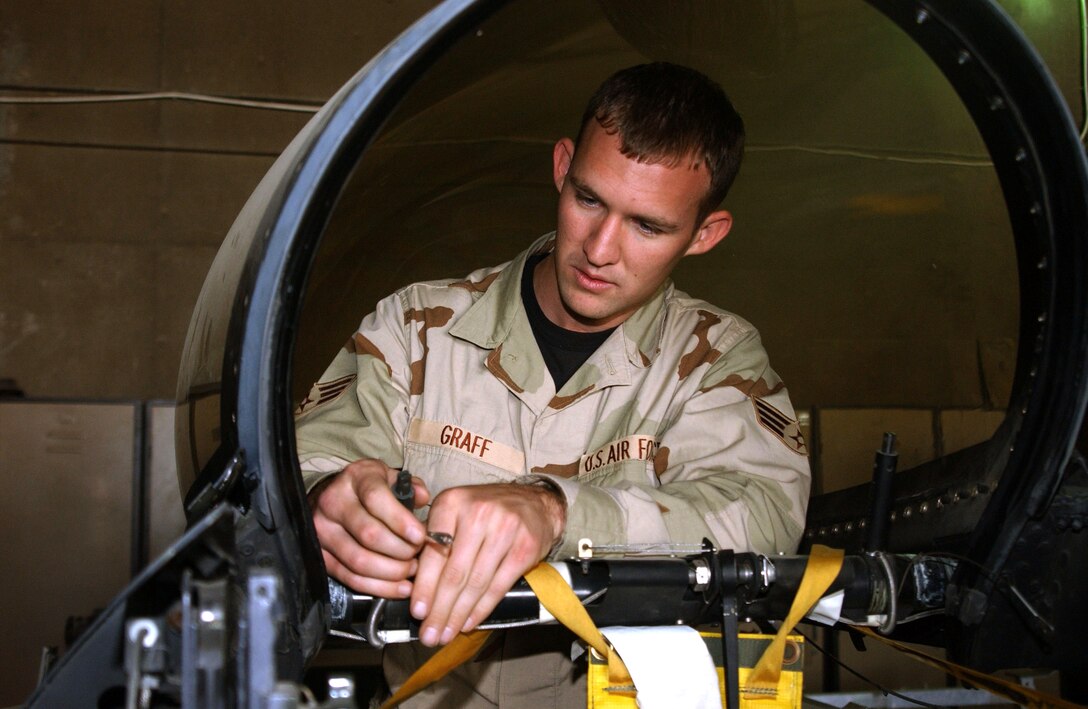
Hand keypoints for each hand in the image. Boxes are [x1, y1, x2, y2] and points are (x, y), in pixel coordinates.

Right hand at [309, 459, 430, 597]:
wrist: (331, 498)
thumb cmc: (368, 489)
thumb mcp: (389, 478)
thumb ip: (410, 487)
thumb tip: (422, 498)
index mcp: (355, 478)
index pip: (375, 498)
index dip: (400, 520)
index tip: (420, 536)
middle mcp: (333, 503)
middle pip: (369, 534)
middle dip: (400, 550)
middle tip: (418, 554)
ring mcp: (323, 531)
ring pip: (359, 560)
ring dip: (391, 571)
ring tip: (410, 570)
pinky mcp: (321, 556)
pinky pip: (350, 578)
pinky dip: (378, 587)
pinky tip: (399, 587)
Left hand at [409, 482, 564, 646]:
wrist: (535, 503)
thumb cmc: (486, 511)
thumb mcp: (456, 512)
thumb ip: (435, 539)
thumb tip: (414, 584)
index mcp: (453, 503)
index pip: (434, 553)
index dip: (424, 587)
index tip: (417, 612)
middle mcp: (478, 514)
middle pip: (454, 573)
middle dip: (439, 610)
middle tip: (429, 635)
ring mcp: (504, 530)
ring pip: (476, 583)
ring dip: (458, 614)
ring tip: (446, 634)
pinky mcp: (525, 548)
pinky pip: (498, 586)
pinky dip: (481, 609)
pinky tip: (469, 622)